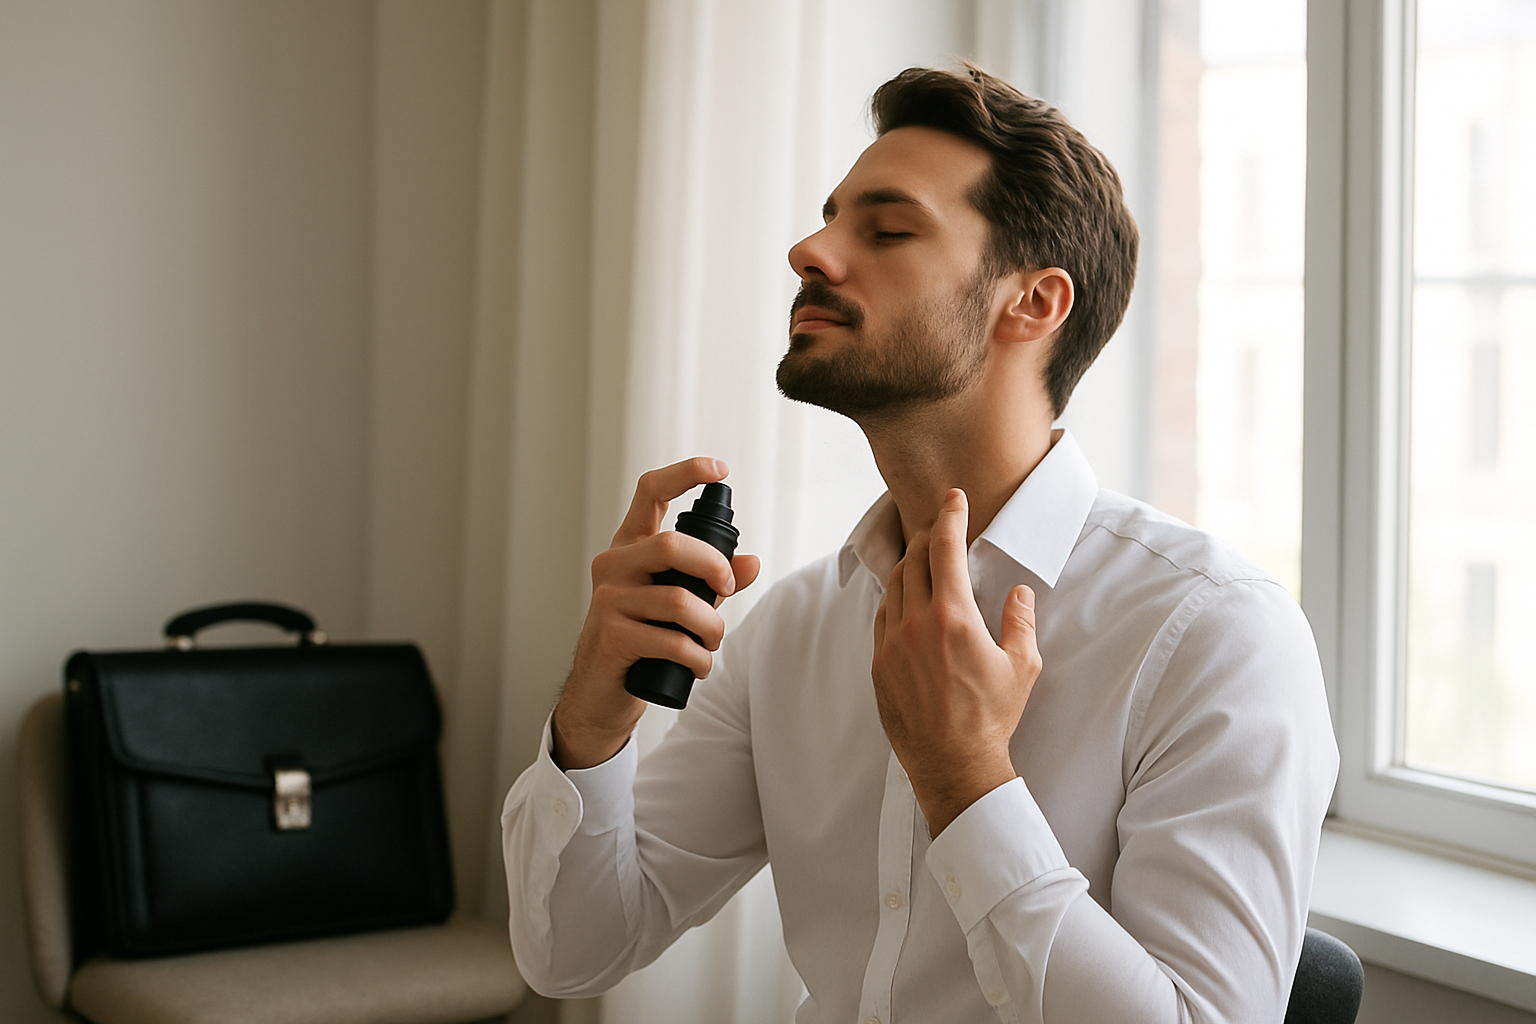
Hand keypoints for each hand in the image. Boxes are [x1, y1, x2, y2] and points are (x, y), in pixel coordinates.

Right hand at [552, 458, 761, 769]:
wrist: (601, 694)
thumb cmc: (642, 641)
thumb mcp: (679, 605)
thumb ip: (712, 582)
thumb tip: (751, 563)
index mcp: (630, 547)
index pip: (650, 492)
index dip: (685, 473)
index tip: (719, 470)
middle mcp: (614, 565)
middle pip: (670, 545)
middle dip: (714, 568)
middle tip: (727, 590)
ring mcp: (608, 600)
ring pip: (678, 601)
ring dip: (711, 628)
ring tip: (711, 644)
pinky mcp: (611, 636)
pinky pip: (670, 641)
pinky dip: (696, 658)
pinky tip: (697, 666)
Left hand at [871, 488, 1040, 834]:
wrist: (953, 763)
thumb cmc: (993, 717)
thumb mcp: (1022, 667)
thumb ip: (1021, 621)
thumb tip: (1020, 593)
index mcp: (953, 617)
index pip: (945, 549)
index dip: (949, 516)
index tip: (952, 497)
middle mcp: (916, 624)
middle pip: (913, 560)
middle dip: (927, 537)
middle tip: (940, 528)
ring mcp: (891, 644)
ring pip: (893, 586)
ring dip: (909, 566)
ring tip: (925, 560)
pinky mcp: (878, 664)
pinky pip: (883, 617)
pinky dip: (896, 599)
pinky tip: (909, 601)